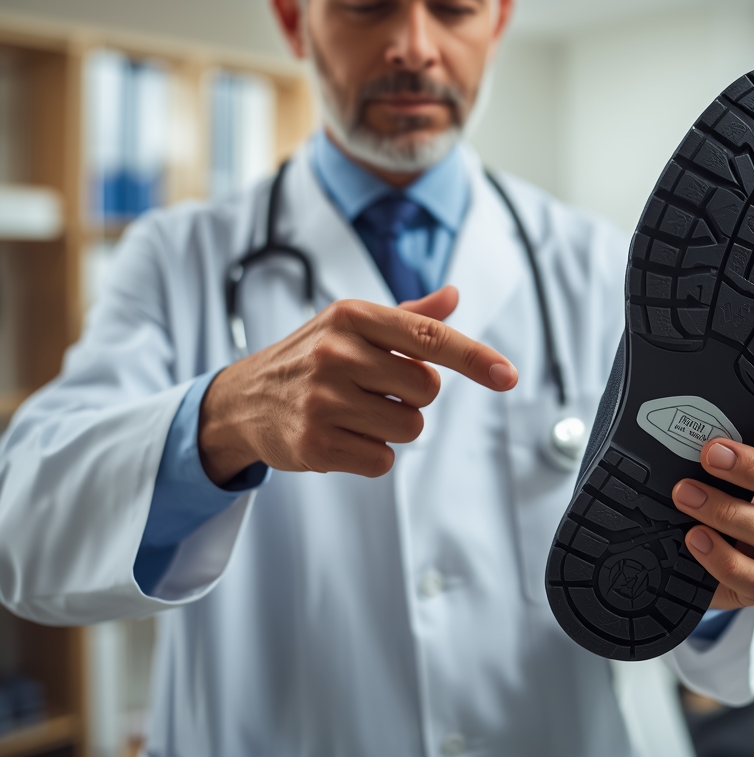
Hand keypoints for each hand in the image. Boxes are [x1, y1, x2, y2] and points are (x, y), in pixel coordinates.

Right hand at [198, 285, 516, 484]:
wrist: (243, 399)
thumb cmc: (310, 357)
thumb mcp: (351, 325)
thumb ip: (409, 316)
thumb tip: (453, 296)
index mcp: (352, 317)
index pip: (428, 337)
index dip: (473, 357)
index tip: (507, 376)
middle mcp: (336, 352)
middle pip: (426, 390)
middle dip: (412, 396)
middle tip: (375, 390)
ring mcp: (323, 399)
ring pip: (409, 427)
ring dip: (392, 427)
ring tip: (354, 412)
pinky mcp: (315, 443)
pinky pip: (383, 460)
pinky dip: (372, 454)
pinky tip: (342, 436)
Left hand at [670, 410, 753, 610]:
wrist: (703, 560)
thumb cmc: (722, 501)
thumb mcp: (726, 469)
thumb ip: (722, 445)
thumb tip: (687, 421)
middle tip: (713, 455)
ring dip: (725, 510)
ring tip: (687, 495)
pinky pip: (752, 576)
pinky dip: (721, 557)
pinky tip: (697, 539)